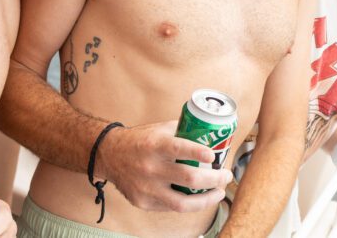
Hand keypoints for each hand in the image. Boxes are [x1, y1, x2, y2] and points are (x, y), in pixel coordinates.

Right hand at [98, 121, 232, 212]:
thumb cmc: (141, 140)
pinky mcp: (143, 202)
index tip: (214, 156)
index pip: (179, 148)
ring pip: (181, 202)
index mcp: (155, 144)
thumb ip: (183, 131)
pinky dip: (188, 204)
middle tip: (226, 175)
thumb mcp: (160, 129)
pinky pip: (171, 207)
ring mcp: (146, 187)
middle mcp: (150, 166)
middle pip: (187, 178)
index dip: (198, 152)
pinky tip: (199, 198)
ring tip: (218, 193)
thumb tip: (211, 133)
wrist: (110, 155)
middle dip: (213, 179)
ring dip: (206, 199)